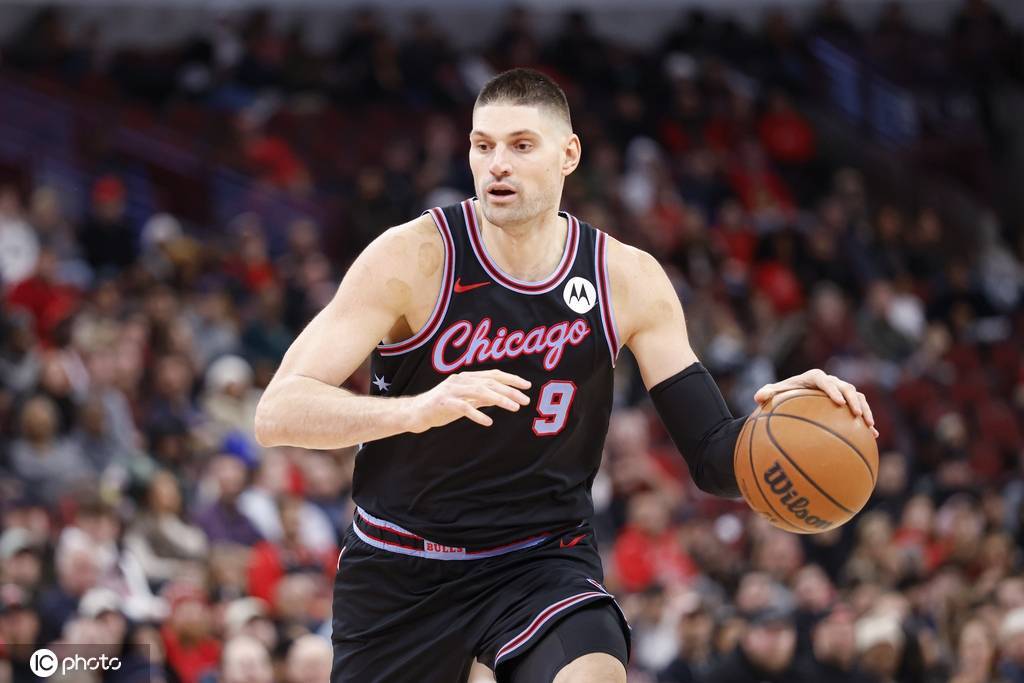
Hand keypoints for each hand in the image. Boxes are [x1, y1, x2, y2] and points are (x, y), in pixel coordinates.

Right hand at [409, 369, 530, 430]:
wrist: (415, 413)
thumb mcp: (465, 401)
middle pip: (489, 382)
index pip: (493, 374)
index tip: (527, 386)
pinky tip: (488, 422)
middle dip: (510, 390)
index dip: (511, 379)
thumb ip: (481, 398)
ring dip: (499, 399)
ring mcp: (451, 391)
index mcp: (466, 377)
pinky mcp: (443, 403)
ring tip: (514, 408)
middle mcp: (460, 380)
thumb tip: (501, 398)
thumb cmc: (442, 407)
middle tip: (525, 400)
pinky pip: (463, 408)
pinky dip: (477, 414)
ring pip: (479, 391)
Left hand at [754, 368, 877, 437]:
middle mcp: (831, 382)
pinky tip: (873, 437)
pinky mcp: (848, 402)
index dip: (832, 390)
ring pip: (858, 397)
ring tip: (869, 425)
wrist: (797, 396)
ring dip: (865, 409)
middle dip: (853, 400)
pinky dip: (867, 421)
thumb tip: (757, 397)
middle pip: (847, 388)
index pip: (824, 381)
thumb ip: (767, 393)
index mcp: (814, 378)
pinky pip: (861, 410)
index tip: (838, 403)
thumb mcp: (775, 394)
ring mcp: (842, 391)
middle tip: (856, 414)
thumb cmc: (785, 395)